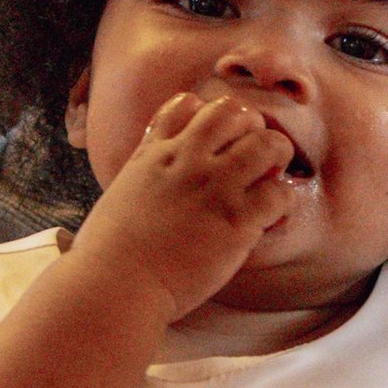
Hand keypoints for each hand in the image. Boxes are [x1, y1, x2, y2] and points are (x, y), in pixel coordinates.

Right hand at [76, 88, 292, 322]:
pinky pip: (279, 193)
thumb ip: (143, 179)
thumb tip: (149, 185)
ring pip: (267, 144)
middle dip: (250, 126)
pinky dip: (282, 203)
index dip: (207, 116)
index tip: (212, 142)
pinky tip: (268, 219)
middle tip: (252, 155)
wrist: (113, 284)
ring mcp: (212, 187)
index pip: (187, 104)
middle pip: (233, 111)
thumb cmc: (106, 254)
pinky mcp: (235, 220)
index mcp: (154, 153)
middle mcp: (185, 160)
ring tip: (269, 178)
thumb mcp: (119, 196)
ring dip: (276, 158)